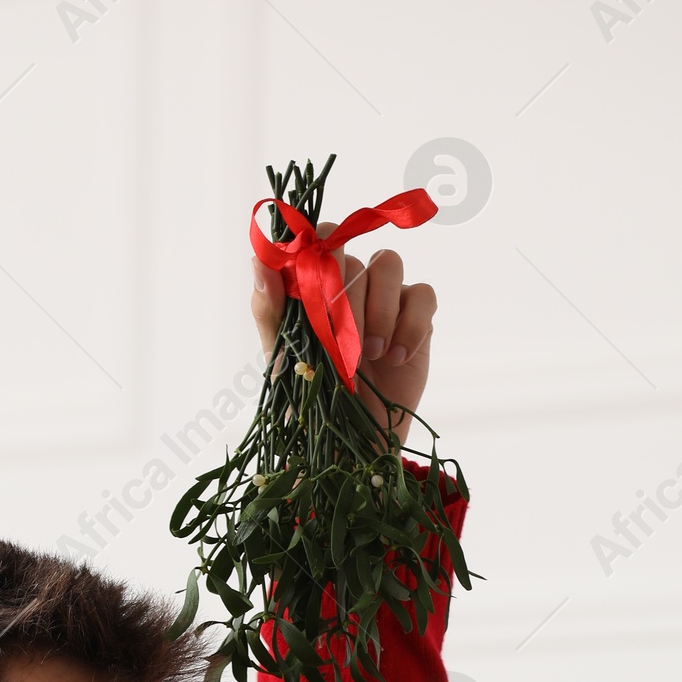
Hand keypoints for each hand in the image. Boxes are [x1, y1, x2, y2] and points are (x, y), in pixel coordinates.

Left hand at [250, 226, 436, 445]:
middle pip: (353, 250)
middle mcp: (350, 283)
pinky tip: (396, 359)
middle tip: (341, 342)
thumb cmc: (309, 400)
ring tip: (370, 355)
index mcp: (315, 285)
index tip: (314, 290)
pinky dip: (410, 326)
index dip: (319, 253)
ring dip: (378, 308)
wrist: (349, 444)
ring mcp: (386, 299)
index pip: (320, 237)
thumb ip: (269, 309)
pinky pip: (423, 295)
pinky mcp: (418, 319)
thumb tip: (258, 259)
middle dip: (344, 296)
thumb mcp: (281, 359)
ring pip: (389, 263)